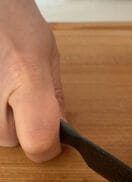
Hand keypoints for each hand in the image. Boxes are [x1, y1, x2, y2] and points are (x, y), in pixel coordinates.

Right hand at [0, 0, 62, 161]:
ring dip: (7, 122)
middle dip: (27, 129)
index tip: (55, 141)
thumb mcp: (47, 56)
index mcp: (26, 81)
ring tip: (9, 90)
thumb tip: (62, 127)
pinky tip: (0, 90)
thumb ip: (55, 97)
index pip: (38, 143)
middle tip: (28, 102)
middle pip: (14, 141)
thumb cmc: (11, 20)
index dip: (49, 147)